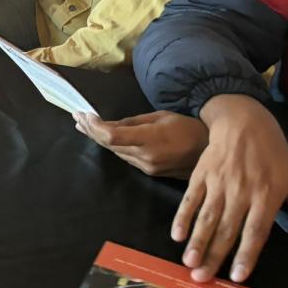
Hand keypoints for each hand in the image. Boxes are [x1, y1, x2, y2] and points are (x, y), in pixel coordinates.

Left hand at [74, 110, 207, 179]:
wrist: (210, 151)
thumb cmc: (188, 127)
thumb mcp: (160, 117)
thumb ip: (132, 122)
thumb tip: (109, 124)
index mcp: (150, 139)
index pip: (112, 136)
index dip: (94, 127)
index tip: (83, 115)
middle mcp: (146, 156)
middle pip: (109, 145)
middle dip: (91, 130)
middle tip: (77, 117)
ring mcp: (147, 167)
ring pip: (115, 152)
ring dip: (99, 139)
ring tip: (84, 125)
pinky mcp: (150, 173)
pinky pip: (126, 157)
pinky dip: (113, 146)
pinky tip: (103, 138)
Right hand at [177, 95, 287, 282]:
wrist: (245, 121)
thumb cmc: (274, 153)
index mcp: (267, 196)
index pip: (256, 231)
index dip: (246, 254)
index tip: (237, 276)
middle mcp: (241, 192)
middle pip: (227, 229)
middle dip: (214, 255)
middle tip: (202, 278)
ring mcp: (219, 183)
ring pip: (207, 217)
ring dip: (196, 241)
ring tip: (188, 262)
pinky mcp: (201, 175)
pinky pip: (191, 199)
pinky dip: (182, 216)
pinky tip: (176, 234)